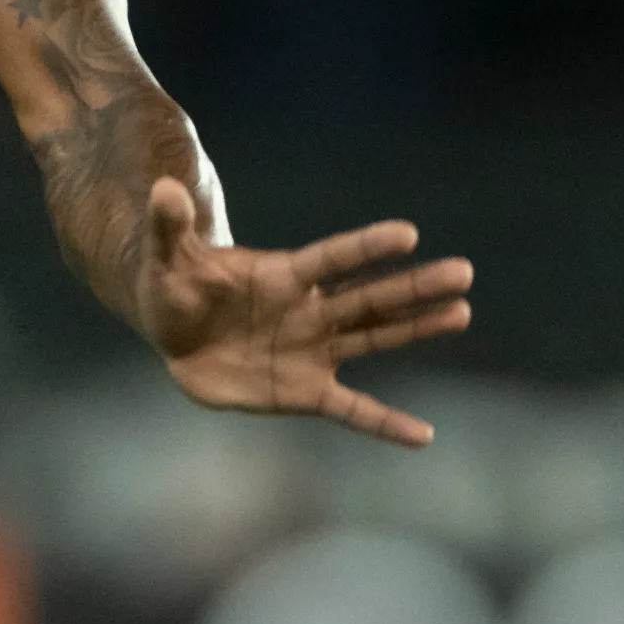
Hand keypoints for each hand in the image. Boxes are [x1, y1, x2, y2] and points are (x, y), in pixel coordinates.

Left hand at [136, 176, 474, 446]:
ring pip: (373, 339)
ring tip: (461, 312)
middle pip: (368, 297)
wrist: (176, 335)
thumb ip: (169, 226)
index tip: (408, 233)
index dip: (365, 247)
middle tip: (463, 272)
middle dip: (414, 287)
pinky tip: (423, 436)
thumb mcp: (166, 258)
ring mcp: (312, 350)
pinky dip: (384, 423)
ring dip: (416, 329)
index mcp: (282, 275)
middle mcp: (308, 310)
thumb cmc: (175, 288)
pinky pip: (352, 410)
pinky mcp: (304, 390)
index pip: (331, 258)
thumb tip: (159, 187)